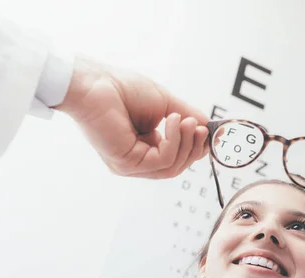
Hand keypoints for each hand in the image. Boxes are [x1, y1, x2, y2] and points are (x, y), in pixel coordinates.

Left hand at [55, 57, 208, 178]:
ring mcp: (130, 166)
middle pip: (176, 168)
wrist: (96, 82)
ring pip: (172, 168)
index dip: (194, 148)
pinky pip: (163, 161)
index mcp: (143, 149)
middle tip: (200, 127)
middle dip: (193, 147)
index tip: (208, 131)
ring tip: (185, 120)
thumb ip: (188, 117)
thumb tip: (208, 126)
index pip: (176, 159)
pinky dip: (174, 141)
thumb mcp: (166, 104)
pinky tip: (172, 120)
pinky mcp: (126, 164)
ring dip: (185, 143)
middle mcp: (136, 161)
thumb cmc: (122, 89)